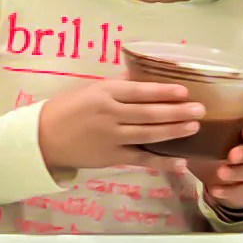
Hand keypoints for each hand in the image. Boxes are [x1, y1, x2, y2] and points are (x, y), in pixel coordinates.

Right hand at [37, 78, 204, 172]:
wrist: (42, 138)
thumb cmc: (66, 109)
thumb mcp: (88, 90)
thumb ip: (116, 87)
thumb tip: (144, 81)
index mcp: (104, 93)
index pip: (140, 91)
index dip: (164, 91)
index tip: (184, 91)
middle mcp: (110, 114)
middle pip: (150, 113)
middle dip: (177, 111)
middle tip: (200, 109)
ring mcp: (112, 138)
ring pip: (149, 135)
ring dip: (174, 131)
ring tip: (194, 127)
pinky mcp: (112, 157)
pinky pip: (141, 159)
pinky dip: (162, 162)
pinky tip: (180, 161)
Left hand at [152, 124, 242, 212]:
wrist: (222, 188)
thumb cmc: (210, 161)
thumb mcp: (202, 149)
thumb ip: (193, 138)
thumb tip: (170, 124)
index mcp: (235, 141)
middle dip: (242, 152)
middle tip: (231, 155)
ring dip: (233, 172)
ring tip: (221, 173)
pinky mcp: (242, 191)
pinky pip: (237, 190)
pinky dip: (225, 190)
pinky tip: (215, 190)